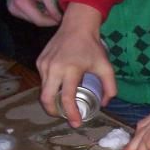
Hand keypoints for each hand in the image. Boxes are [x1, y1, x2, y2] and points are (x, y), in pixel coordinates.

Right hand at [6, 0, 62, 25]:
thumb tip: (59, 19)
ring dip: (44, 14)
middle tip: (58, 12)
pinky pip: (30, 15)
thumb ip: (53, 7)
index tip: (62, 18)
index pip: (39, 20)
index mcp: (20, 3)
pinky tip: (41, 4)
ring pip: (34, 19)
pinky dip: (38, 12)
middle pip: (36, 21)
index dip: (52, 21)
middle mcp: (13, 8)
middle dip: (49, 17)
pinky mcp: (14, 9)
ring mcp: (12, 9)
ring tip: (49, 5)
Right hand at [36, 2, 116, 126]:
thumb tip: (105, 104)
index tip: (76, 123)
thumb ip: (110, 87)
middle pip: (46, 98)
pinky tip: (59, 88)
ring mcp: (44, 64)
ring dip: (52, 100)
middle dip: (53, 112)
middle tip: (63, 117)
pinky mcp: (40, 61)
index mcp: (71, 70)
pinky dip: (50, 88)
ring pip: (44, 90)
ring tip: (62, 104)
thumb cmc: (92, 46)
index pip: (67, 98)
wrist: (77, 25)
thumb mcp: (106, 66)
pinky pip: (43, 80)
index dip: (71, 114)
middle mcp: (54, 68)